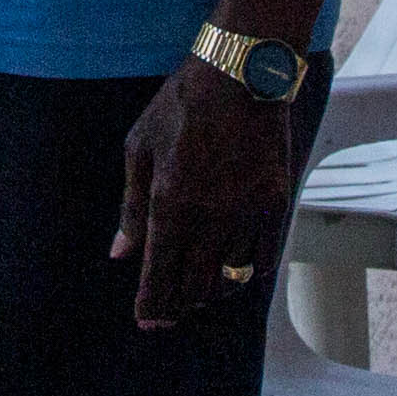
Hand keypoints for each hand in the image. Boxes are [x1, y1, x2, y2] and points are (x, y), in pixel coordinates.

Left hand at [116, 58, 304, 329]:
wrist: (240, 74)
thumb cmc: (181, 106)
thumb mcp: (140, 148)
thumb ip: (132, 207)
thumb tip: (121, 253)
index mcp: (169, 204)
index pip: (159, 276)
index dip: (152, 307)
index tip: (148, 322)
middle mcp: (209, 217)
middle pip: (194, 286)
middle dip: (179, 305)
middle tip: (170, 310)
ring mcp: (246, 213)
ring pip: (228, 278)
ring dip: (211, 292)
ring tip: (200, 291)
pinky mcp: (275, 204)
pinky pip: (261, 259)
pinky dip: (246, 274)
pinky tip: (234, 272)